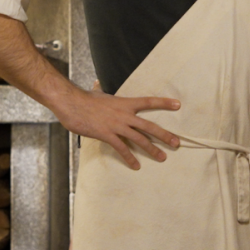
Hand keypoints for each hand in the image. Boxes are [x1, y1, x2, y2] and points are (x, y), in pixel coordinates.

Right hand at [55, 82, 181, 170]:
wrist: (72, 103)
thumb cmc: (84, 98)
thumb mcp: (97, 94)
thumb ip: (101, 91)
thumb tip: (97, 84)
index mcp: (125, 103)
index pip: (149, 101)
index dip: (164, 102)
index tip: (178, 105)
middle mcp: (124, 114)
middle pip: (149, 126)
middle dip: (164, 135)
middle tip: (176, 142)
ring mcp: (117, 125)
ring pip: (139, 139)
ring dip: (152, 149)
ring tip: (162, 157)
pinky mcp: (107, 135)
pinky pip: (121, 148)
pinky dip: (130, 158)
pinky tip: (136, 166)